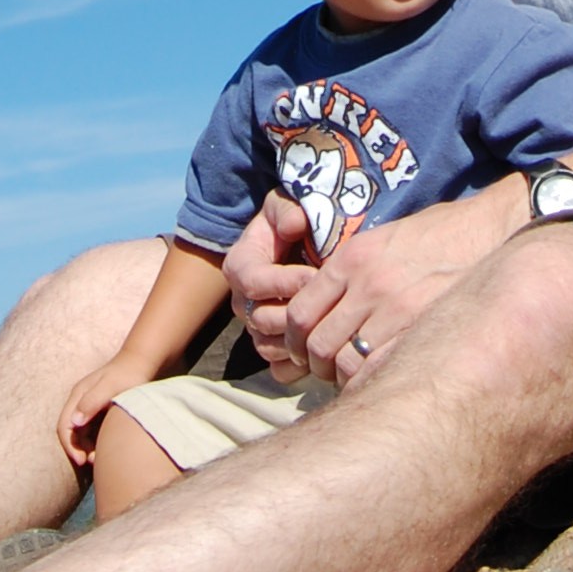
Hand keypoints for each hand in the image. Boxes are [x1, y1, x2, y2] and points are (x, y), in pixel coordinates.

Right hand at [56, 355, 149, 467]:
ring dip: (87, 448)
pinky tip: (106, 448)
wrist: (141, 362)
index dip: (70, 446)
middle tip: (95, 462)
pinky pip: (92, 431)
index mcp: (79, 395)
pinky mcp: (100, 411)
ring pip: (81, 434)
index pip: (65, 426)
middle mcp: (80, 401)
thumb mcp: (111, 386)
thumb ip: (92, 401)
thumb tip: (75, 422)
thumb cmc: (128, 373)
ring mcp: (89, 406)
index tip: (82, 460)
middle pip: (72, 432)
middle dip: (79, 450)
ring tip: (101, 458)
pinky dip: (95, 442)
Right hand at [221, 193, 323, 380]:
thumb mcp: (288, 204)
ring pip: (270, 346)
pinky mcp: (273, 347)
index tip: (318, 275)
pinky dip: (301, 364)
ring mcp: (256, 327)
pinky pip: (279, 367)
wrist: (303, 245)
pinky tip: (326, 348)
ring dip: (301, 340)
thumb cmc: (295, 220)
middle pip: (262, 318)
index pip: (253, 281)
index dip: (285, 281)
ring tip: (332, 326)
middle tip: (332, 305)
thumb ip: (289, 209)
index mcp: (240, 264)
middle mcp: (243, 300)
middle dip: (298, 313)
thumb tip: (294, 225)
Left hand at [283, 184, 523, 382]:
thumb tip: (326, 309)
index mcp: (351, 258)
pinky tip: (383, 381)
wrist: (490, 227)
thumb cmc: (438, 235)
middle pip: (318, 344)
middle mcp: (366, 282)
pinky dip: (374, 381)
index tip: (307, 353)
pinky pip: (381, 368)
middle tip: (331, 373)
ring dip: (345, 379)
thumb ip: (353, 272)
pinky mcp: (423, 324)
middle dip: (319, 366)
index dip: (298, 342)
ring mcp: (395, 306)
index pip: (300, 313)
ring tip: (357, 380)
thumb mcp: (384, 240)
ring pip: (346, 363)